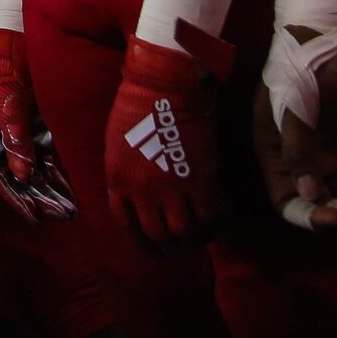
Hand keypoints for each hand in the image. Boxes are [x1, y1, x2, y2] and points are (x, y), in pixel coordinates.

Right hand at [0, 27, 78, 221]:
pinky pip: (48, 160)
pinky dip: (58, 175)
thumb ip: (16, 141)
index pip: (1, 178)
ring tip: (68, 210)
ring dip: (49, 191)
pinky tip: (71, 190)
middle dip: (38, 199)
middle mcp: (5, 145)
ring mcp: (23, 140)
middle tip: (57, 217)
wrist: (19, 55)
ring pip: (36, 173)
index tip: (33, 217)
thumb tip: (23, 174)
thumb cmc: (7, 80)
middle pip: (20, 180)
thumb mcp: (8, 109)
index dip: (16, 198)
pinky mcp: (39, 133)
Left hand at [104, 27, 234, 244]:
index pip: (128, 226)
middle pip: (158, 234)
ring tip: (200, 232)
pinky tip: (220, 222)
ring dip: (193, 237)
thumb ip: (125, 174)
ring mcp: (173, 189)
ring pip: (184, 233)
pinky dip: (217, 225)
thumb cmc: (136, 105)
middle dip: (170, 242)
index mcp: (118, 180)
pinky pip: (212, 218)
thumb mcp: (116, 145)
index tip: (153, 253)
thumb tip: (137, 196)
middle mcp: (143, 191)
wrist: (164, 84)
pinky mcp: (201, 182)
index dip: (142, 244)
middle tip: (181, 239)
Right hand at [255, 24, 336, 230]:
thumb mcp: (291, 105)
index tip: (330, 218)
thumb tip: (308, 192)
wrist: (331, 36)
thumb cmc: (299, 66)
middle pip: (325, 204)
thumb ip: (297, 148)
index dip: (308, 215)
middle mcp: (310, 163)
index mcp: (281, 156)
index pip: (289, 201)